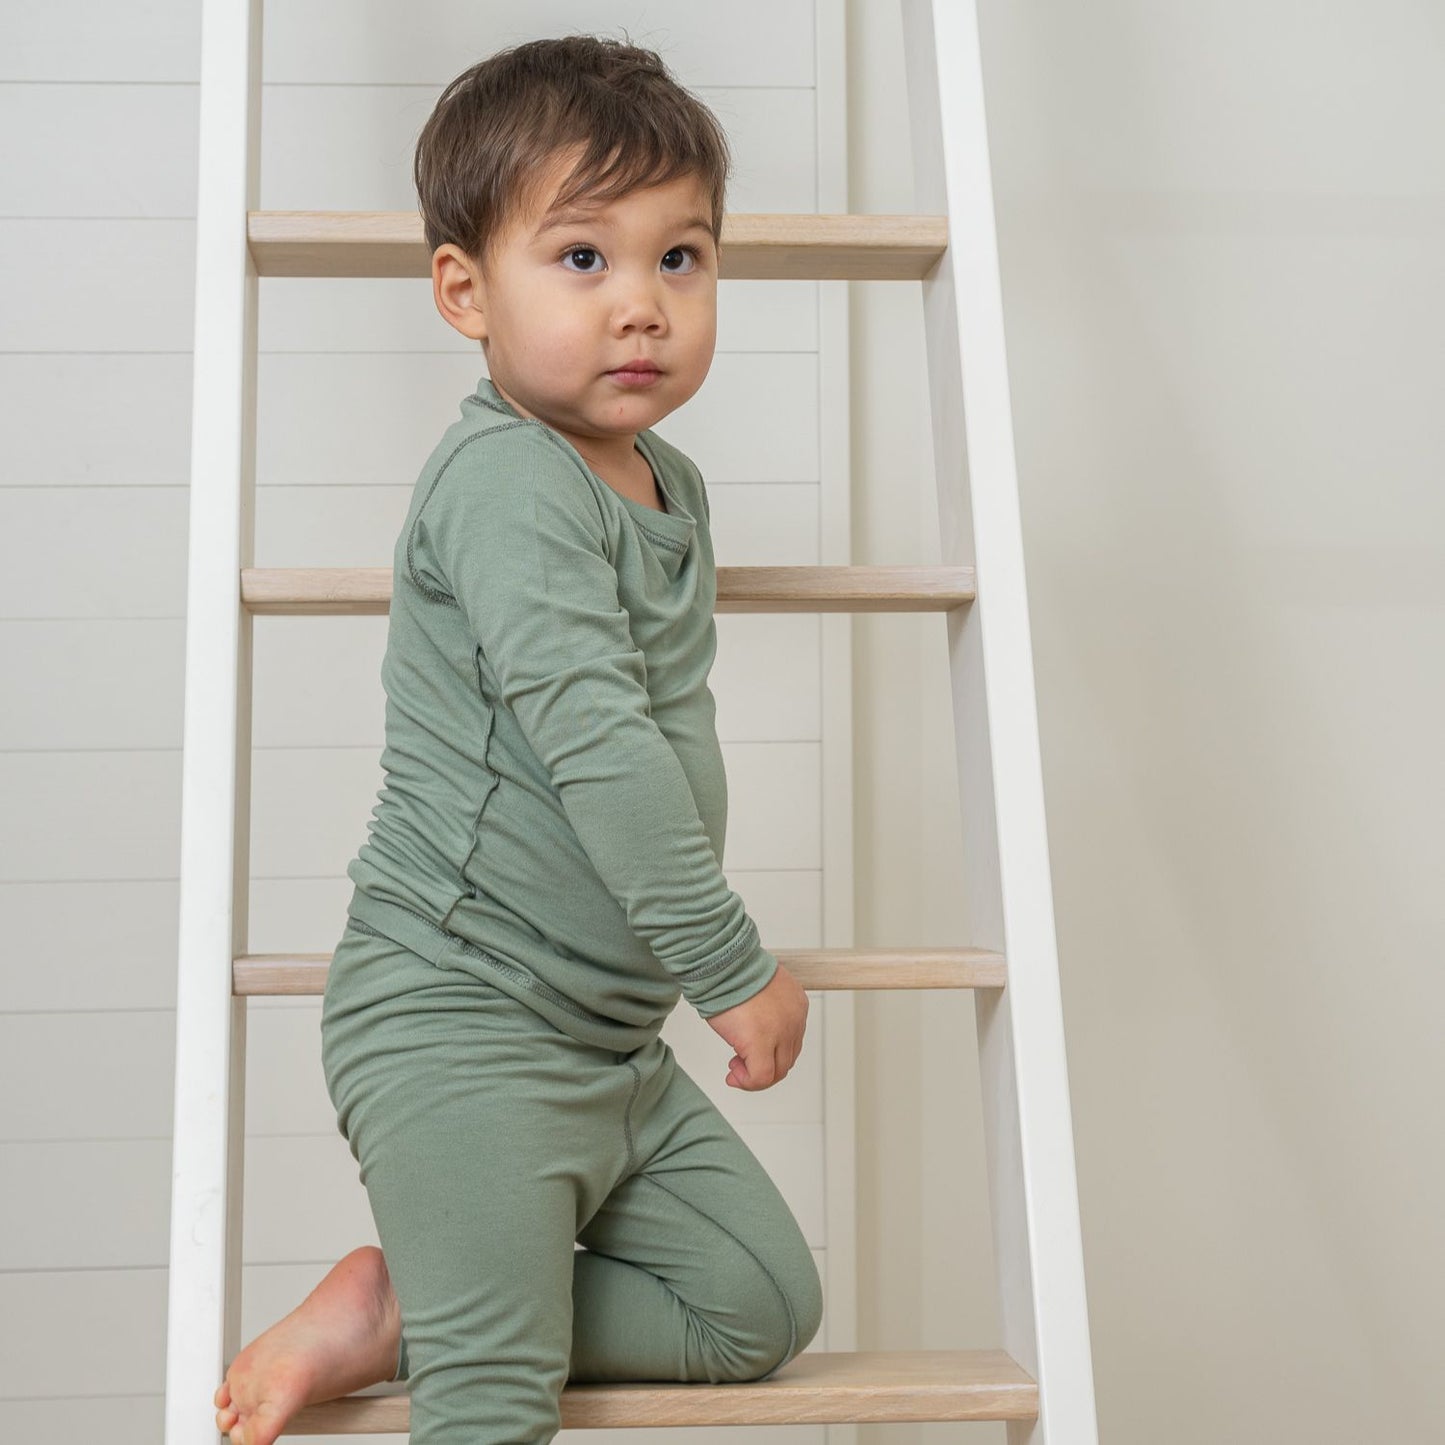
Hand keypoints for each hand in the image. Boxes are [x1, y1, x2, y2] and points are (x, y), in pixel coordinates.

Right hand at [702, 963, 808, 1090]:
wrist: (723, 962)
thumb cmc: (732, 970)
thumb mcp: (760, 989)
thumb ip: (766, 1009)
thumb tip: (754, 1029)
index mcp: (796, 1004)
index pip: (792, 1041)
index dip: (771, 1052)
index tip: (750, 1050)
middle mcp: (794, 1019)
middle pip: (786, 1059)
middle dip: (763, 1066)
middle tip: (739, 1063)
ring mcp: (781, 1032)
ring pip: (776, 1071)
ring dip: (754, 1075)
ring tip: (735, 1068)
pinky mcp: (761, 1042)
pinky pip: (761, 1076)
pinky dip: (747, 1082)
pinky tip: (734, 1075)